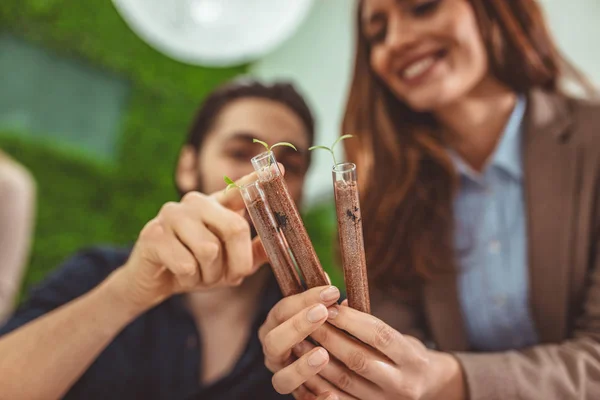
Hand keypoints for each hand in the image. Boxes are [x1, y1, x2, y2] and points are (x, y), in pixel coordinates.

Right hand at [107, 171, 268, 311]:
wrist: (152, 283)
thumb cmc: (195, 269)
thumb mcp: (228, 264)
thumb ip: (252, 254)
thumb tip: (277, 245)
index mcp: (216, 206)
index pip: (240, 190)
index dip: (259, 180)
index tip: (278, 168)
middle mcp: (196, 203)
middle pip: (235, 227)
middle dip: (238, 262)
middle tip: (230, 278)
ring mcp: (172, 214)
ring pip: (210, 250)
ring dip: (209, 275)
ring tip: (198, 274)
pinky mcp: (153, 234)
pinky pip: (187, 264)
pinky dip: (189, 279)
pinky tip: (179, 274)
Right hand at [259, 286, 342, 398]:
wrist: (326, 365)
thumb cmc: (321, 328)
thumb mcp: (319, 311)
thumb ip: (321, 300)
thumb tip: (329, 283)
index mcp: (276, 326)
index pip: (283, 309)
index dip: (306, 299)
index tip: (332, 291)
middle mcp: (274, 353)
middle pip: (274, 341)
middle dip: (297, 326)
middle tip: (322, 313)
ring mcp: (283, 376)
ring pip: (282, 379)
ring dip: (301, 368)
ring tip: (323, 355)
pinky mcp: (299, 397)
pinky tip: (332, 395)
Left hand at [260, 291, 464, 399]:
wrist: (429, 386)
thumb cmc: (407, 353)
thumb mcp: (399, 336)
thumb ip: (370, 324)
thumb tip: (336, 302)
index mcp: (411, 357)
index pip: (379, 335)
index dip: (351, 320)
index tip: (330, 307)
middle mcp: (402, 383)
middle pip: (360, 359)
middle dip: (330, 338)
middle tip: (308, 322)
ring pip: (346, 382)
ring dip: (318, 361)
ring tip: (300, 343)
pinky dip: (320, 386)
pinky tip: (305, 370)